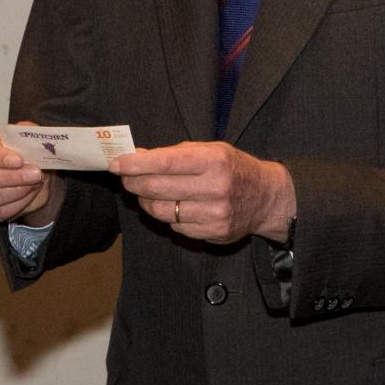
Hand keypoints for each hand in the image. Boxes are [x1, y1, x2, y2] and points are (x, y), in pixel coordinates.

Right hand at [0, 123, 60, 226]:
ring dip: (13, 193)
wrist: (15, 167)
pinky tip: (27, 195)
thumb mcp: (17, 132)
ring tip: (34, 184)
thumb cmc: (11, 146)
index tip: (19, 160)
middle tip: (34, 174)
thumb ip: (23, 133)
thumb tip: (33, 145)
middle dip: (9, 178)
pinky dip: (12, 207)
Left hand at [109, 141, 293, 245]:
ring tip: (145, 192)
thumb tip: (136, 157)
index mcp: (214, 160)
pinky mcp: (214, 234)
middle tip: (125, 178)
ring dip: (145, 201)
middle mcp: (216, 188)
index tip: (116, 164)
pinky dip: (167, 216)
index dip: (135, 164)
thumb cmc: (233, 168)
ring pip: (161, 211)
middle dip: (134, 182)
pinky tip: (171, 206)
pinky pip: (175, 226)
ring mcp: (215, 214)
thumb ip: (175, 153)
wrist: (268, 198)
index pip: (165, 162)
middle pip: (157, 189)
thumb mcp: (211, 150)